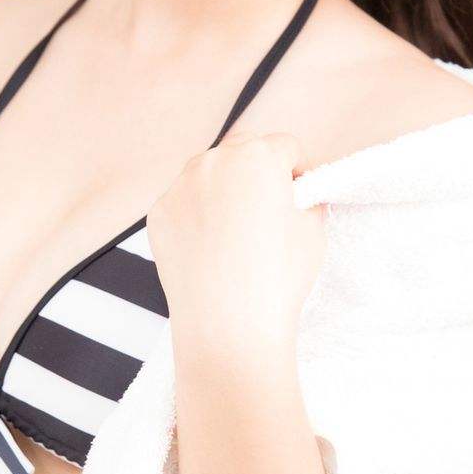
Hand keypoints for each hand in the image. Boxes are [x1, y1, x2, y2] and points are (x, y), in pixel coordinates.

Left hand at [145, 132, 326, 361]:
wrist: (228, 326)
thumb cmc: (277, 279)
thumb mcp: (314, 231)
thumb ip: (307, 199)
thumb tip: (296, 195)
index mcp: (258, 156)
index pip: (285, 147)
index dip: (298, 172)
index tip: (300, 195)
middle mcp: (213, 161)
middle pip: (243, 150)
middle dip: (259, 171)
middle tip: (268, 210)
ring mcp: (180, 186)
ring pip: (209, 174)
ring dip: (225, 190)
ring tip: (237, 233)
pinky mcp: (159, 213)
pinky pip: (185, 202)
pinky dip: (198, 216)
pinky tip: (211, 248)